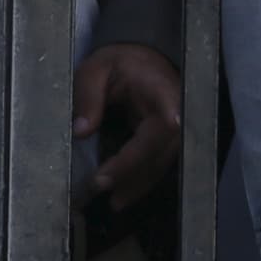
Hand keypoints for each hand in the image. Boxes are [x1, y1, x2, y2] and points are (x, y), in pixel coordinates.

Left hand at [71, 41, 182, 209]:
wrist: (143, 58)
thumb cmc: (121, 61)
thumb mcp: (96, 69)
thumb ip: (87, 96)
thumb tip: (81, 131)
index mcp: (164, 94)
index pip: (157, 132)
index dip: (132, 159)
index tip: (104, 177)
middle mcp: (179, 116)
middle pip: (160, 156)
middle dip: (131, 179)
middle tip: (98, 191)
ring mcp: (178, 131)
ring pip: (161, 166)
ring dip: (136, 186)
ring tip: (112, 203)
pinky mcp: (170, 141)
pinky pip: (158, 165)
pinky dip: (140, 180)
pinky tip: (122, 195)